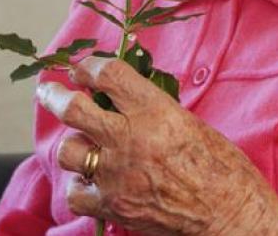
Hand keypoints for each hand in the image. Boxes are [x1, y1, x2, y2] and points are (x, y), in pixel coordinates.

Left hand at [36, 56, 277, 234]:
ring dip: (72, 143)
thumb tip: (125, 96)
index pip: (109, 74)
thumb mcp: (187, 121)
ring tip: (81, 142)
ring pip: (69, 150)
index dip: (90, 66)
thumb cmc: (219, 165)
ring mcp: (117, 174)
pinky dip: (80, 184)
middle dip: (54, 95)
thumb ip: (152, 108)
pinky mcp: (113, 206)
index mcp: (154, 110)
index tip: (84, 68)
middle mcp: (129, 138)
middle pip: (73, 109)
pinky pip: (76, 192)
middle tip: (49, 91)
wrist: (228, 212)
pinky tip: (91, 180)